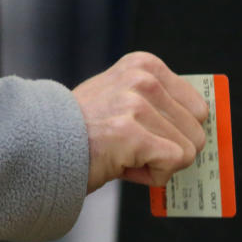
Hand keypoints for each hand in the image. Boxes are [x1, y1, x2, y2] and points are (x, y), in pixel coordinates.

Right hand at [72, 52, 209, 193]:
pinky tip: (125, 167)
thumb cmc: (84, 130)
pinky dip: (152, 176)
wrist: (43, 145)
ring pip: (187, 151)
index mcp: (145, 65)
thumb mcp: (122, 97)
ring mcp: (137, 105)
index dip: (175, 133)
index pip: (198, 108)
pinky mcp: (132, 134)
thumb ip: (158, 104)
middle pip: (196, 132)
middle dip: (168, 151)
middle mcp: (144, 79)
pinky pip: (172, 163)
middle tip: (133, 151)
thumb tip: (198, 129)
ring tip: (124, 156)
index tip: (145, 136)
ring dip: (156, 164)